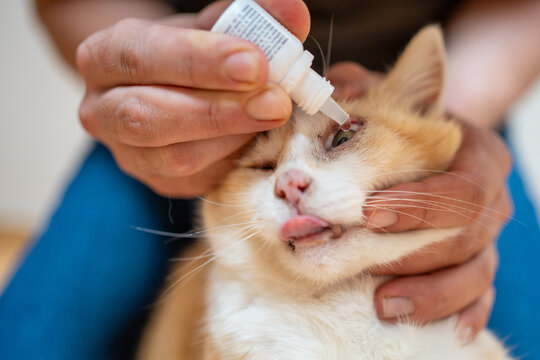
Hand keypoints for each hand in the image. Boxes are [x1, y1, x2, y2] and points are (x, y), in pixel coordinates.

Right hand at [76, 0, 309, 196]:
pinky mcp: (157, 183)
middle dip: (218, 111)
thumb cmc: (189, 55)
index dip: (199, 62)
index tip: (255, 64)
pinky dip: (233, 160)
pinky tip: (256, 139)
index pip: (142, 57)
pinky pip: (196, 181)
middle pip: (148, 117)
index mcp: (106, 57)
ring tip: (272, 116)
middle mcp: (103, 110)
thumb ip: (250, 18)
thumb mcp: (211, 27)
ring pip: (172, 158)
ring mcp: (128, 153)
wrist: (167, 90)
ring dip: (231, 138)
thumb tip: (293, 13)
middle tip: (275, 102)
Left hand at [327, 62, 512, 341]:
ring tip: (383, 305)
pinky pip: (479, 296)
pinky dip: (460, 312)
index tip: (368, 214)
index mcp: (475, 154)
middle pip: (467, 236)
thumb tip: (336, 94)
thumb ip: (358, 89)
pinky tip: (443, 332)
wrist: (421, 144)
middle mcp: (488, 197)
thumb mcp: (377, 97)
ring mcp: (485, 236)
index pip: (460, 185)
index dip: (419, 204)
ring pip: (473, 272)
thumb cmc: (396, 122)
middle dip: (413, 254)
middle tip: (362, 264)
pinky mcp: (475, 264)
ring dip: (429, 293)